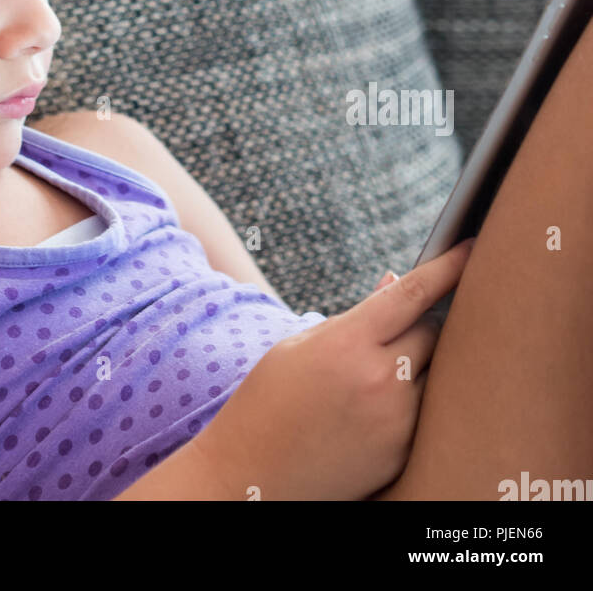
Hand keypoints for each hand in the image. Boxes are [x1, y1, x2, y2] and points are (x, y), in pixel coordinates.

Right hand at [195, 237, 475, 500]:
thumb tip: (395, 284)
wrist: (253, 477)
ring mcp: (396, 422)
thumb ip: (354, 316)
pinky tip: (381, 402)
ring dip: (424, 361)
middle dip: (427, 320)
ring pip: (437, 373)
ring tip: (390, 366)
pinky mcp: (403, 455)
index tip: (471, 247)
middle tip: (413, 320)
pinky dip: (415, 398)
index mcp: (347, 343)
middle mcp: (379, 381)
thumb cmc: (268, 402)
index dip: (447, 267)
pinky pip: (427, 412)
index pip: (412, 294)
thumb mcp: (299, 346)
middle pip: (433, 332)